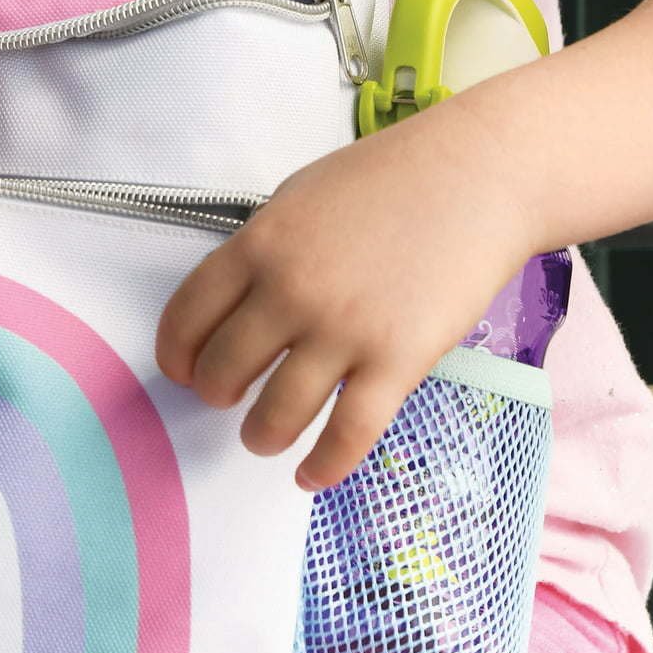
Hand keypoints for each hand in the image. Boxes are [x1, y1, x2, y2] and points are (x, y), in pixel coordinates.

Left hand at [152, 107, 540, 492]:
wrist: (475, 176)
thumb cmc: (389, 179)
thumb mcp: (300, 197)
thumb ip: (264, 248)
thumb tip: (237, 300)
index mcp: (259, 244)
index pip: (187, 316)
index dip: (176, 354)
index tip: (181, 370)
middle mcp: (290, 290)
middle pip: (224, 368)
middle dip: (216, 394)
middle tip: (226, 398)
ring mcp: (344, 330)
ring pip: (276, 414)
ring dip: (261, 435)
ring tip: (262, 437)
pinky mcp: (398, 362)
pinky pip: (348, 435)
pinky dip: (323, 466)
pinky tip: (311, 475)